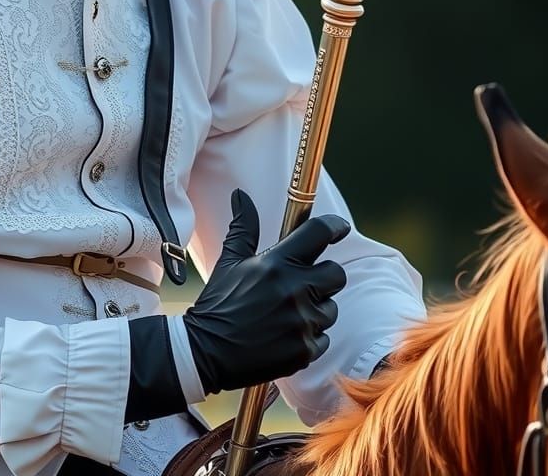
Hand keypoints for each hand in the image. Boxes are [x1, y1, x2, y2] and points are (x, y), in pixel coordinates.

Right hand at [183, 189, 349, 394]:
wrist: (207, 350)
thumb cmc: (219, 302)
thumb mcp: (230, 261)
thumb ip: (244, 227)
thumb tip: (241, 195)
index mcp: (276, 264)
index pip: (318, 233)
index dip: (334, 226)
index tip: (340, 227)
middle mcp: (293, 290)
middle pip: (336, 274)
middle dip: (325, 276)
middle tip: (305, 282)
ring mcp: (301, 322)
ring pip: (330, 308)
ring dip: (315, 309)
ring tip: (286, 314)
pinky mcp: (305, 350)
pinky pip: (323, 338)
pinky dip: (308, 336)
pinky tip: (284, 334)